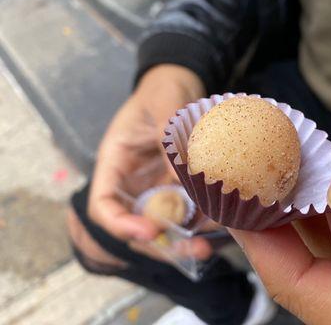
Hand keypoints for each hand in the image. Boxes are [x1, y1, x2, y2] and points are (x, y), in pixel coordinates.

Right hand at [88, 64, 203, 244]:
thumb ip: (167, 134)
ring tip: (210, 245)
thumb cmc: (162, 88)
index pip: (104, 203)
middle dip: (162, 243)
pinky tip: (223, 222)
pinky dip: (203, 220)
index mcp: (116, 162)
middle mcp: (134, 181)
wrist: (180, 83)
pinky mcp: (181, 185)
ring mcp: (157, 185)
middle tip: (193, 249)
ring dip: (186, 239)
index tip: (149, 231)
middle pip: (137, 223)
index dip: (120, 224)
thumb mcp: (162, 102)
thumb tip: (181, 173)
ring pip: (165, 223)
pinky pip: (189, 209)